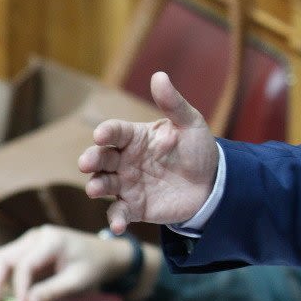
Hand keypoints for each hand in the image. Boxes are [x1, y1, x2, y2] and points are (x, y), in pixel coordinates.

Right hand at [0, 225, 128, 300]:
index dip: (20, 286)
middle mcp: (36, 237)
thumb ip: (53, 290)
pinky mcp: (25, 251)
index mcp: (52, 240)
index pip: (25, 263)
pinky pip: (4, 263)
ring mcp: (28, 242)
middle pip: (3, 257)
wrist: (103, 254)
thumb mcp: (78, 281)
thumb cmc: (93, 266)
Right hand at [79, 72, 218, 232]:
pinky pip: (119, 213)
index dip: (107, 132)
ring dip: (96, 186)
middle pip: (101, 158)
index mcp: (135, 137)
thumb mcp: (190, 124)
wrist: (213, 184)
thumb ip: (173, 104)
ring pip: (103, 184)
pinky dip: (115, 219)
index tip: (102, 135)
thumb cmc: (198, 150)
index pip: (115, 132)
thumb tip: (159, 75)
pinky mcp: (135, 207)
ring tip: (95, 189)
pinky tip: (118, 224)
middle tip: (86, 162)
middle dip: (91, 159)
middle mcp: (125, 160)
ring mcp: (128, 184)